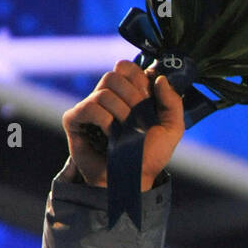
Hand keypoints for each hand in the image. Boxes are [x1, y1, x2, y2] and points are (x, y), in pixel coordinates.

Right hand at [62, 60, 184, 191]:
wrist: (133, 179)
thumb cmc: (149, 156)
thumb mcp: (171, 129)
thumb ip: (173, 102)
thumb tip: (158, 77)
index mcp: (125, 93)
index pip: (126, 67)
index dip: (138, 80)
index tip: (147, 101)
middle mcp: (106, 97)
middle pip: (114, 75)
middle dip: (133, 98)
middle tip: (139, 121)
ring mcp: (88, 107)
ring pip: (104, 92)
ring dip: (122, 114)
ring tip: (126, 134)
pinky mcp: (74, 119)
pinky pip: (90, 107)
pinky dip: (106, 122)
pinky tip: (111, 136)